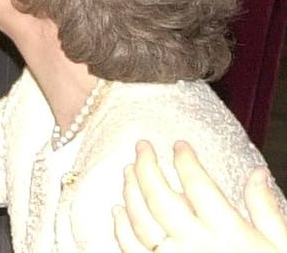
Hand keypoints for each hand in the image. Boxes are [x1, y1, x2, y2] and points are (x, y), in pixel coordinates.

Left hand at [114, 140, 286, 251]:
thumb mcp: (282, 247)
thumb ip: (266, 211)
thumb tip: (257, 173)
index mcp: (229, 234)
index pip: (198, 186)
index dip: (186, 160)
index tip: (179, 145)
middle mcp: (196, 246)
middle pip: (159, 197)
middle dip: (146, 166)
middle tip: (141, 146)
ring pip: (139, 220)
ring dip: (130, 191)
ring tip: (128, 170)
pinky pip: (131, 250)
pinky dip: (120, 227)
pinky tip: (117, 211)